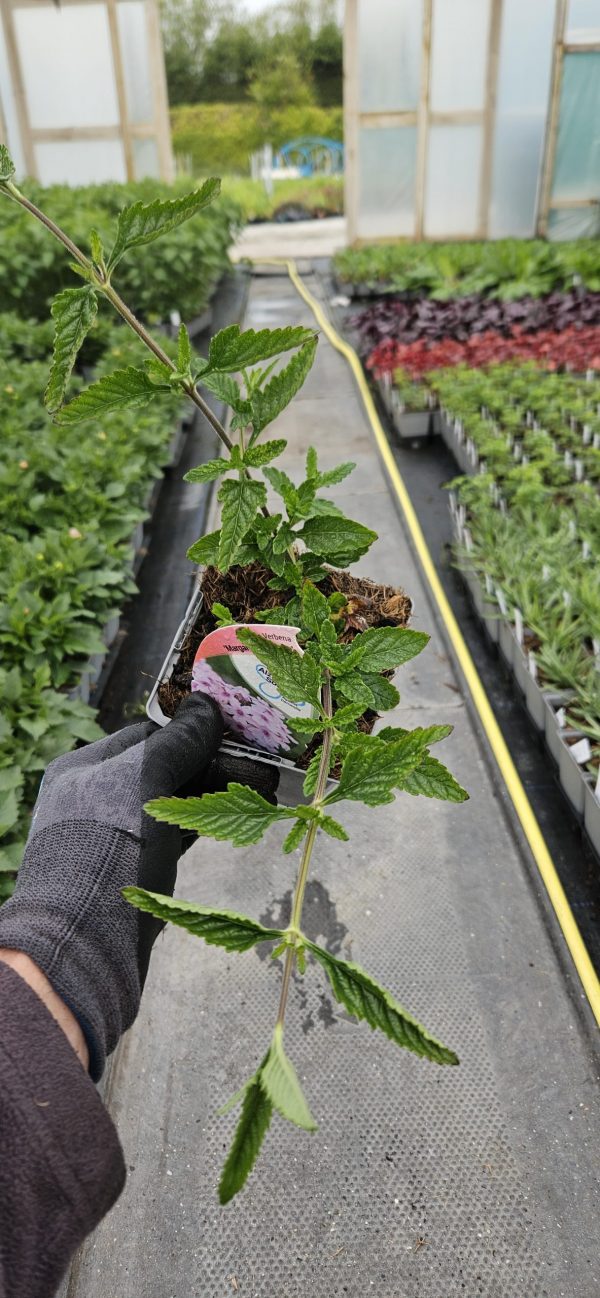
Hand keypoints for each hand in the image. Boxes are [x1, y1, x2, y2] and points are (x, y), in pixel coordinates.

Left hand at [0, 694, 277, 1078]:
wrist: (83, 947)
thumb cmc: (108, 852)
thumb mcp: (144, 783)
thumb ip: (178, 743)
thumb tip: (207, 705)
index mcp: (85, 767)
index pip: (151, 734)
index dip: (197, 733)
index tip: (241, 735)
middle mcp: (95, 798)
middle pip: (166, 769)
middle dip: (215, 767)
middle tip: (265, 771)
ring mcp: (115, 838)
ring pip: (174, 805)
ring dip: (218, 797)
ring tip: (264, 796)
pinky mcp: (133, 872)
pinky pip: (174, 837)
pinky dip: (205, 827)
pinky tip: (237, 826)